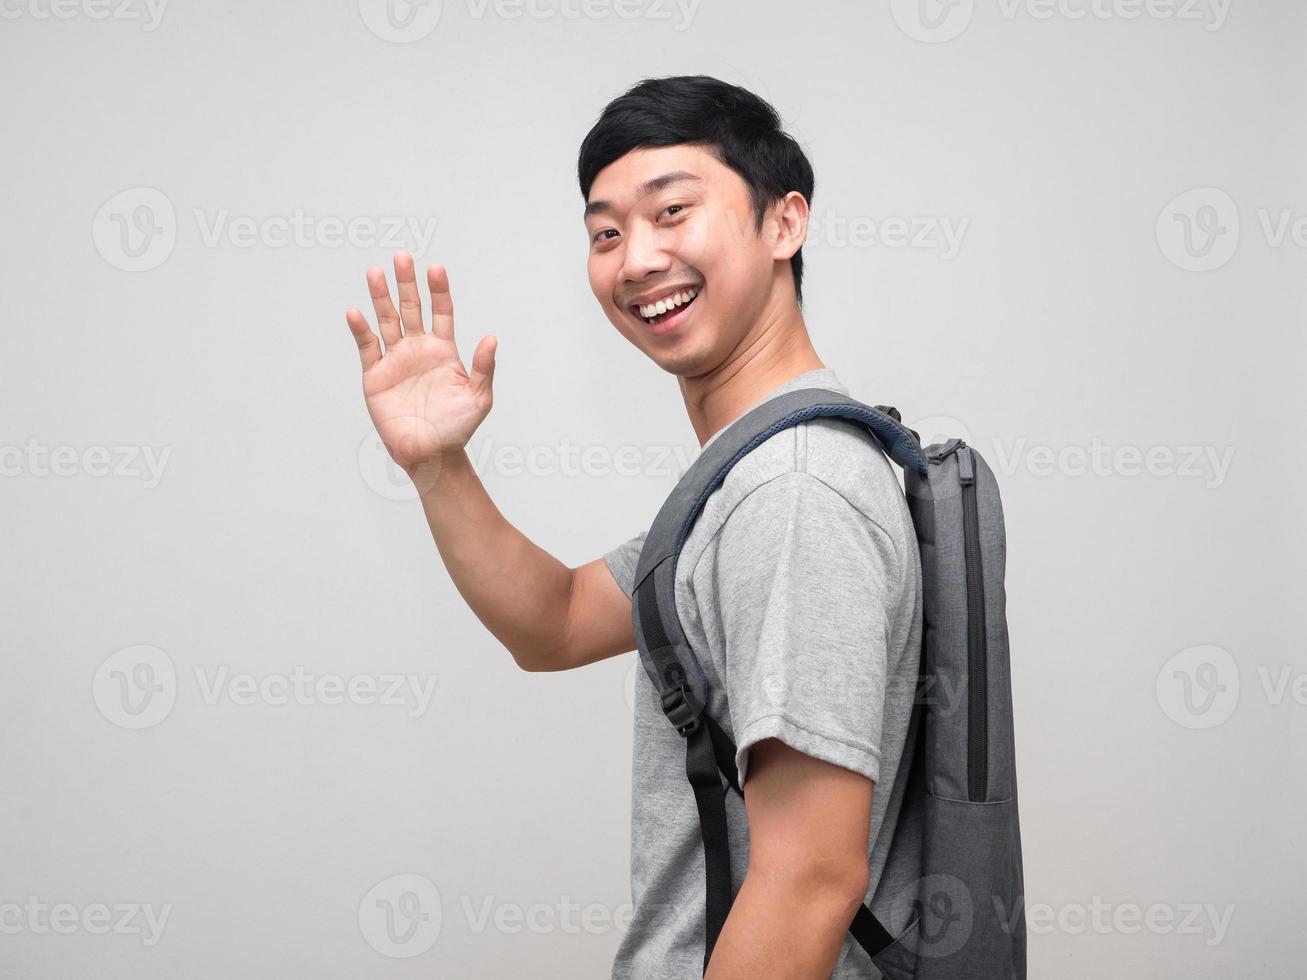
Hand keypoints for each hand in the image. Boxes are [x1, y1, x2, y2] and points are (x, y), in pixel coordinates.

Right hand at [345, 251, 496, 482]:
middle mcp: (418, 349)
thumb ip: (484, 368)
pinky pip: (367, 348)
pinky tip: (356, 313)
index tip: (436, 268)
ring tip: (375, 272)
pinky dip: (360, 331)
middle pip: (411, 308)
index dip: (438, 290)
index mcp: (443, 351)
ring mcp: (396, 360)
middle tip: (402, 257)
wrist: (430, 454)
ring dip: (381, 297)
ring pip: (387, 321)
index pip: (441, 311)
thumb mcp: (479, 398)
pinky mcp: (376, 376)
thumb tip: (492, 338)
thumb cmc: (457, 428)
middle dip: (407, 283)